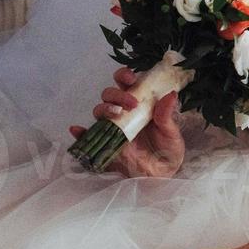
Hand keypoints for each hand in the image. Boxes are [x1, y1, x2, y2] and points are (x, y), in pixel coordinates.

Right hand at [68, 67, 184, 178]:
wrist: (163, 173)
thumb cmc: (168, 148)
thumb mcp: (171, 131)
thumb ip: (167, 114)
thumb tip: (171, 94)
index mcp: (138, 103)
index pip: (126, 83)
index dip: (124, 75)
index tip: (131, 77)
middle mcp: (122, 113)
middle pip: (109, 95)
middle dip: (117, 94)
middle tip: (132, 103)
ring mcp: (113, 128)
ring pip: (99, 111)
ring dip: (104, 109)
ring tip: (117, 114)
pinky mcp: (105, 145)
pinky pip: (87, 138)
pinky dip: (80, 133)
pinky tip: (77, 130)